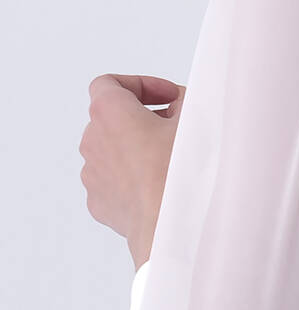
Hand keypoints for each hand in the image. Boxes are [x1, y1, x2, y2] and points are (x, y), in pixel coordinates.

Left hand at [79, 73, 186, 265]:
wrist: (172, 226)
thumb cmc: (180, 173)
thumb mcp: (194, 119)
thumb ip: (185, 101)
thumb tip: (179, 106)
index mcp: (109, 112)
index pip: (110, 83)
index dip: (141, 84)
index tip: (168, 97)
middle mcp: (92, 140)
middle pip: (113, 118)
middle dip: (143, 117)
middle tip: (176, 126)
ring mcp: (93, 173)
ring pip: (113, 151)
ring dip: (137, 148)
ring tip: (170, 159)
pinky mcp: (99, 201)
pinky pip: (115, 181)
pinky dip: (134, 177)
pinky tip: (161, 184)